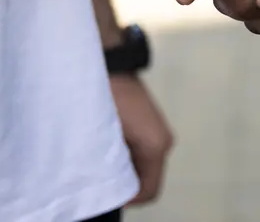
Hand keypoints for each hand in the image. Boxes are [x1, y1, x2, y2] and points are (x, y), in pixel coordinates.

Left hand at [110, 74, 173, 205]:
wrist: (108, 62)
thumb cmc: (105, 97)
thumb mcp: (103, 138)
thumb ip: (110, 168)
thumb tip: (107, 189)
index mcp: (157, 146)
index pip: (148, 192)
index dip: (125, 199)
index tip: (100, 191)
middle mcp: (163, 141)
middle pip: (145, 180)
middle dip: (122, 183)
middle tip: (95, 176)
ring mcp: (158, 132)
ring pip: (141, 167)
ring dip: (121, 168)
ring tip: (97, 158)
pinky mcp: (150, 126)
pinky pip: (139, 153)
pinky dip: (123, 156)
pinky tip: (104, 145)